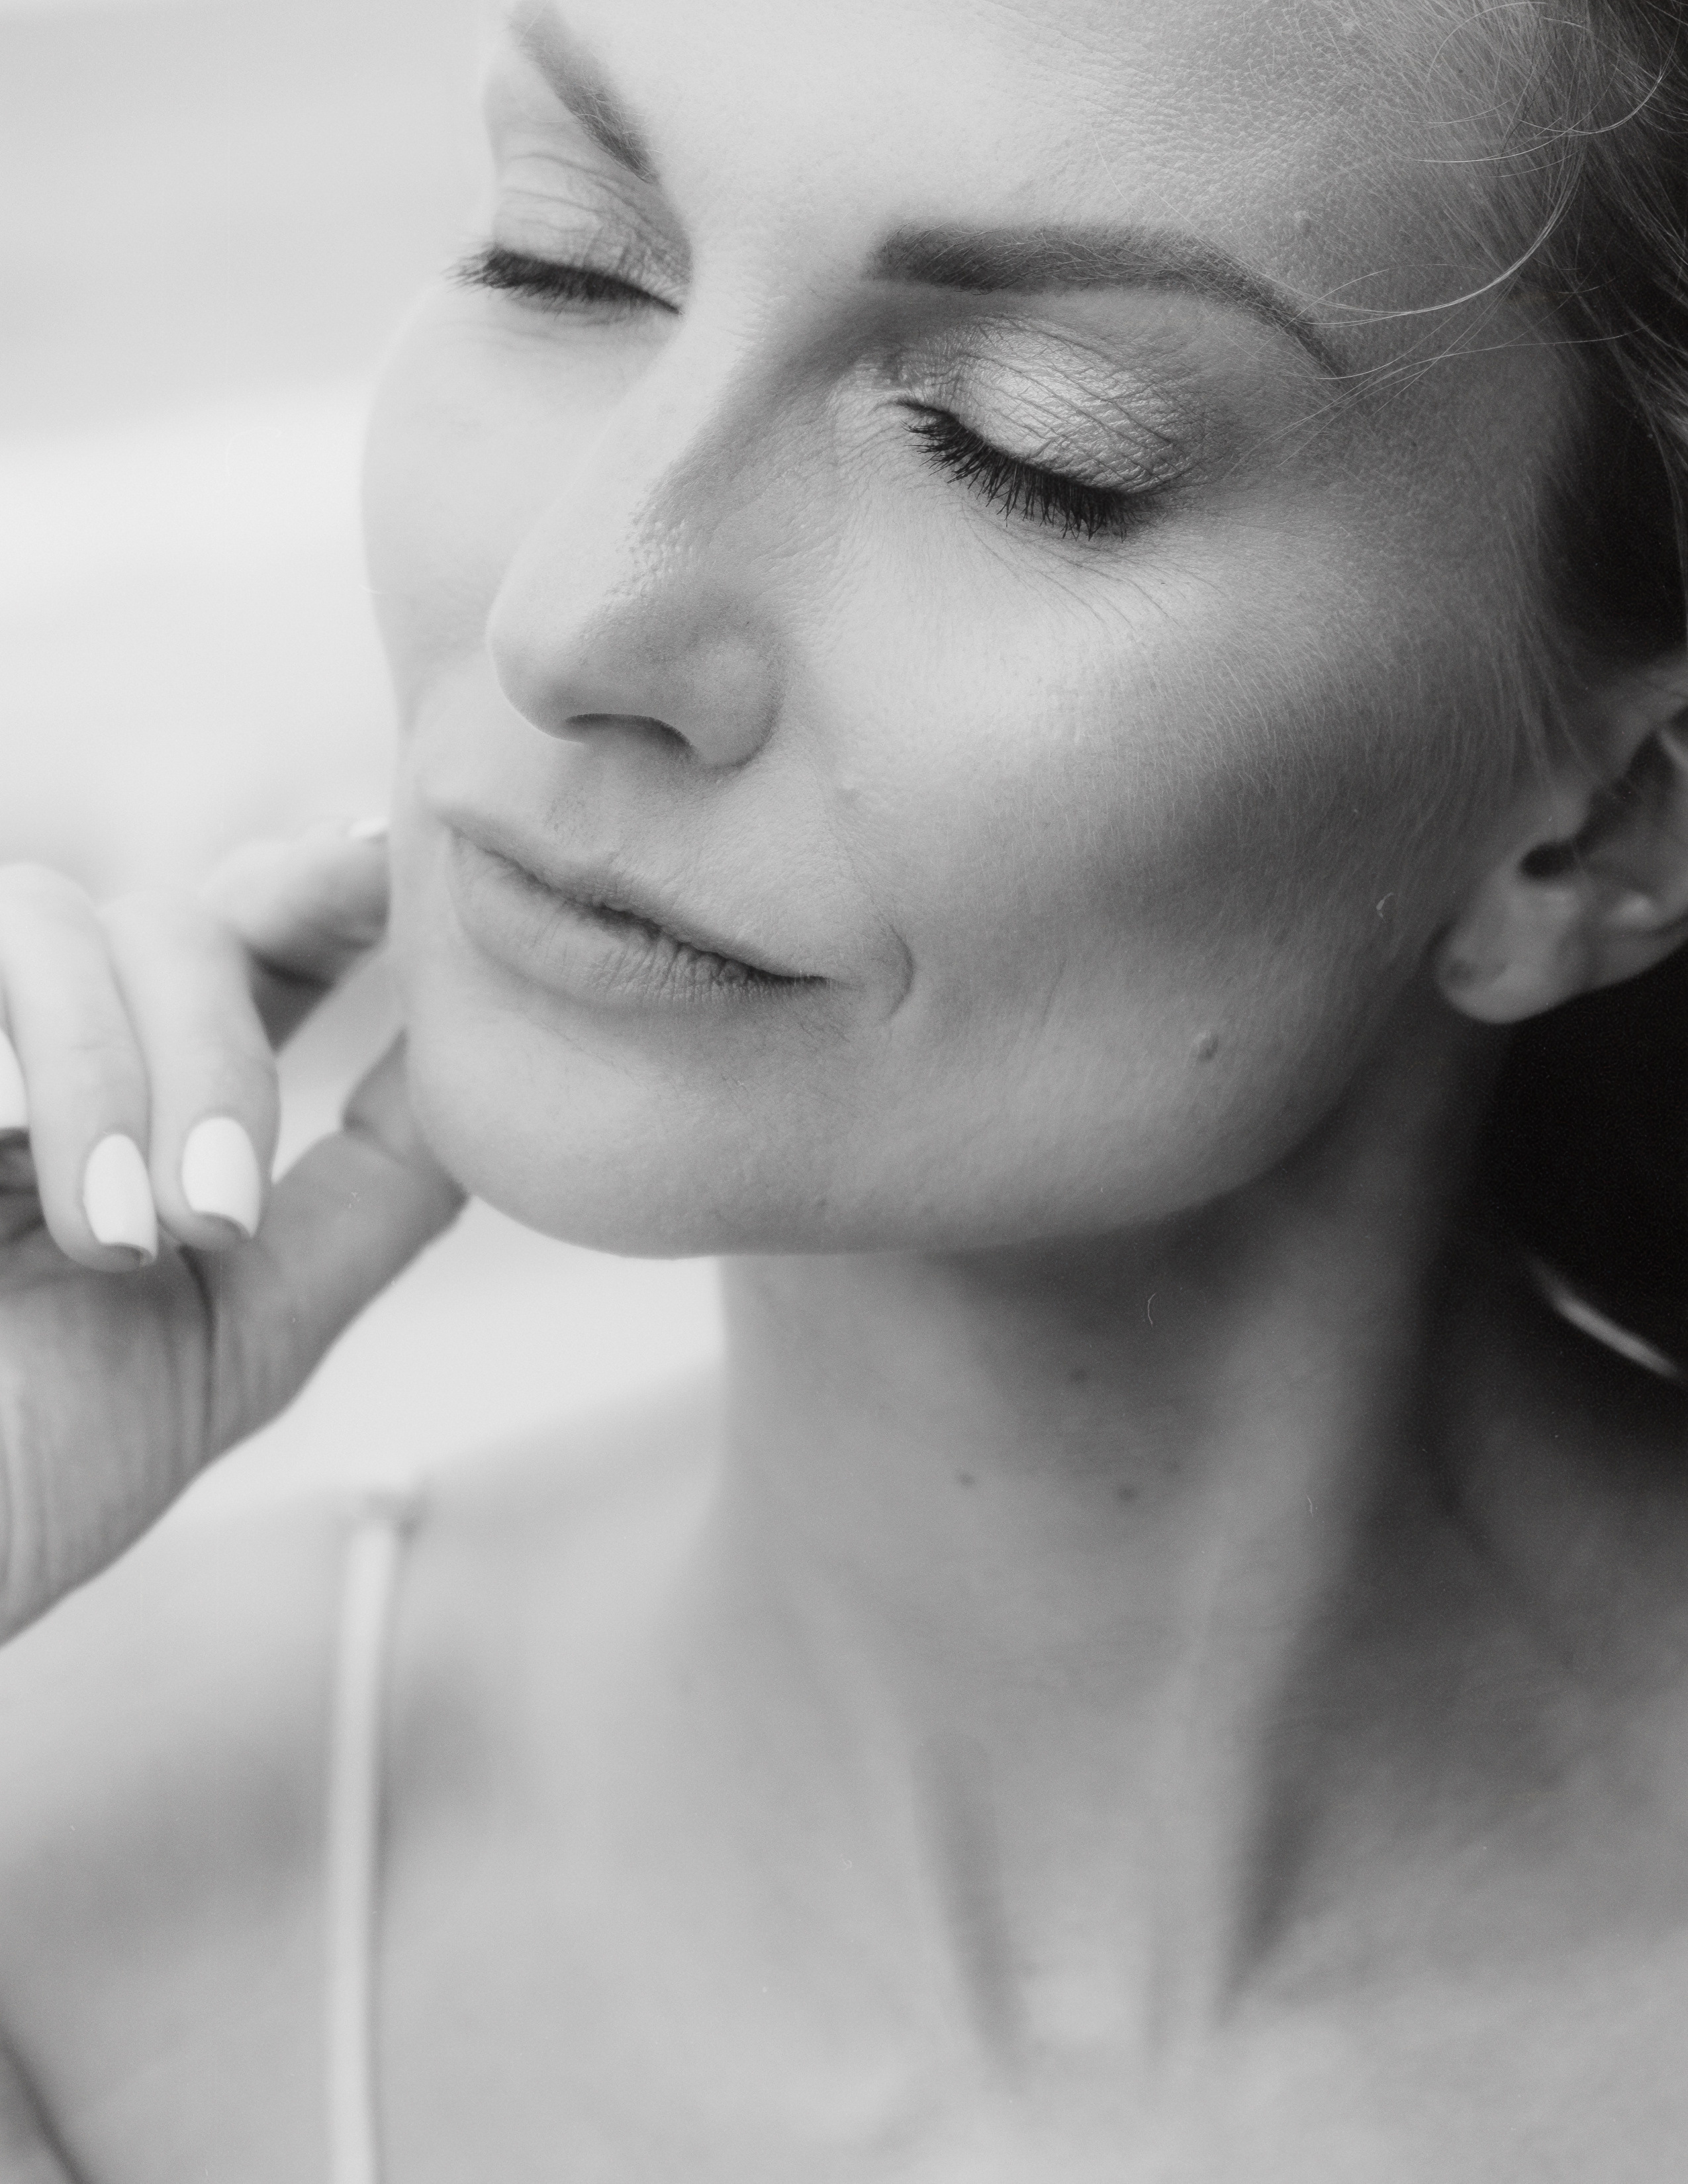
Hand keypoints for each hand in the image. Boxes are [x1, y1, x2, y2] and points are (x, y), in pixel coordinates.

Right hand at [0, 823, 464, 1641]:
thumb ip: (369, 1193)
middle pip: (168, 922)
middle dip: (216, 1054)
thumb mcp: (244, 1323)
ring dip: (111, 1072)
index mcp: (135, 1095)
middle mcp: (31, 1049)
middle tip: (212, 1217)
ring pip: (50, 915)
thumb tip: (479, 1074)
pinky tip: (44, 1183)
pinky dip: (39, 1062)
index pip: (246, 935)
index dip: (326, 885)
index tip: (396, 873)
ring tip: (119, 1238)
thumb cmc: (27, 1468)